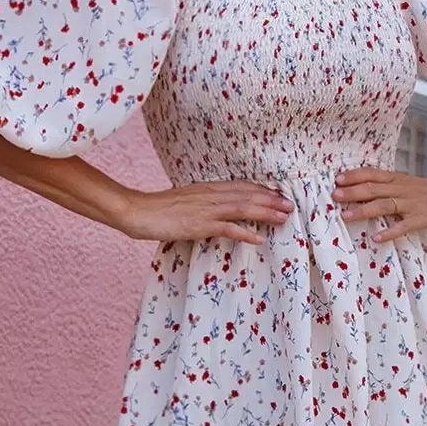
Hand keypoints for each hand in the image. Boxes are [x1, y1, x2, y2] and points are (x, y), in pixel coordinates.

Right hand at [118, 180, 294, 245]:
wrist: (136, 210)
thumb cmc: (156, 209)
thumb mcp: (183, 202)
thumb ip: (200, 204)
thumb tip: (212, 211)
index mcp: (206, 188)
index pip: (240, 186)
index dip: (261, 191)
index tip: (277, 196)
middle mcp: (210, 194)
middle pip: (247, 194)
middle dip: (271, 200)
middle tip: (290, 206)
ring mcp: (205, 209)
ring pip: (243, 208)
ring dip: (266, 213)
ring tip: (284, 218)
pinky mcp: (199, 224)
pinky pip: (227, 228)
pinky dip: (245, 233)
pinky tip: (259, 238)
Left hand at [332, 168, 426, 239]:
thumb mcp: (409, 183)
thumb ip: (389, 186)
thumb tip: (364, 191)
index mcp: (399, 179)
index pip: (373, 174)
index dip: (355, 175)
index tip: (337, 179)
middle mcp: (403, 189)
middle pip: (374, 188)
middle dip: (353, 192)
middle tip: (334, 195)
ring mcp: (412, 204)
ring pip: (384, 205)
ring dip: (364, 210)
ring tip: (346, 216)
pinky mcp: (422, 218)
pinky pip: (403, 226)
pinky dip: (389, 232)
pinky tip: (376, 238)